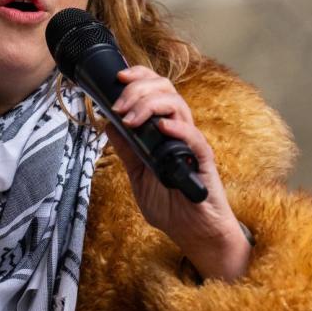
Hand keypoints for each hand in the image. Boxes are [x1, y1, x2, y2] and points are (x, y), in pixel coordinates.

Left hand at [108, 65, 250, 281]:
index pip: (155, 90)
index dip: (139, 77)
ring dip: (149, 105)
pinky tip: (161, 127)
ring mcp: (192, 144)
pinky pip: (194, 138)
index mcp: (164, 130)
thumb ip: (126, 150)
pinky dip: (177, 128)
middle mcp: (179, 131)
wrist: (193, 233)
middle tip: (119, 106)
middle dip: (138, 89)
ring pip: (178, 105)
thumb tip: (107, 125)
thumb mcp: (138, 175)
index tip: (118, 78)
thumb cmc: (171, 206)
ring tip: (130, 120)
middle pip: (165, 89)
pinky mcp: (204, 162)